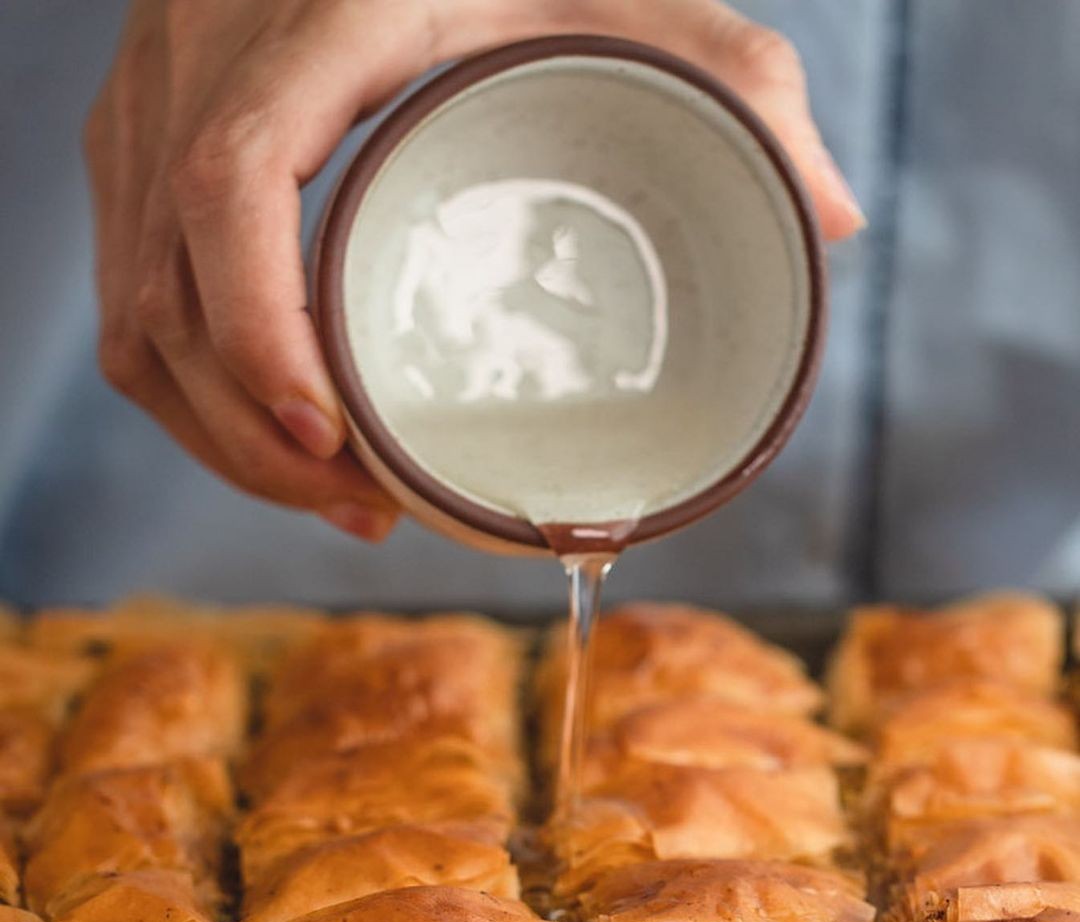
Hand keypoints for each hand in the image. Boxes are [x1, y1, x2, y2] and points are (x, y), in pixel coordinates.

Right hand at [86, 0, 863, 542]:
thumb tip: (830, 220)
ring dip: (216, 429)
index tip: (333, 441)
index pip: (229, 187)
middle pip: (164, 288)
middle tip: (362, 507)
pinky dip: (188, 383)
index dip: (258, 333)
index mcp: (315, 14)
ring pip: (131, 309)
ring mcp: (158, 98)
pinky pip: (128, 288)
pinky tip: (274, 431)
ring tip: (332, 495)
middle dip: (250, 436)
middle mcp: (205, 54)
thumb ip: (742, 86)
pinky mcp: (146, 136)